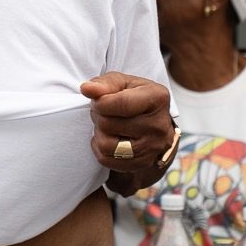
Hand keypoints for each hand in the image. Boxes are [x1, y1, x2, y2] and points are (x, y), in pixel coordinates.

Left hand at [81, 71, 175, 190]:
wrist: (151, 121)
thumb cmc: (133, 96)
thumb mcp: (122, 82)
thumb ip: (104, 83)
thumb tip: (86, 89)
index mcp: (158, 98)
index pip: (121, 104)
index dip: (100, 102)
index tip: (98, 100)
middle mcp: (159, 125)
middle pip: (109, 124)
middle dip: (99, 116)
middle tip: (104, 112)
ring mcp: (153, 147)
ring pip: (106, 145)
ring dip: (99, 134)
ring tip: (106, 126)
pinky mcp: (143, 163)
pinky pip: (107, 160)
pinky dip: (101, 150)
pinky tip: (108, 138)